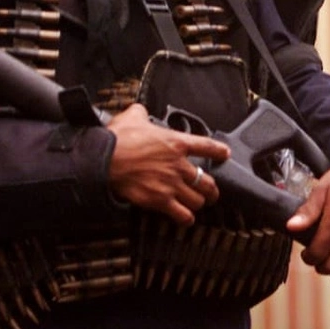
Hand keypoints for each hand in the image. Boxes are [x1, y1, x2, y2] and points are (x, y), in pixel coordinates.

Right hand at [106, 103, 229, 225]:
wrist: (105, 160)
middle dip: (211, 189)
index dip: (219, 151)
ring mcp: (171, 184)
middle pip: (208, 181)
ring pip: (198, 200)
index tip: (225, 155)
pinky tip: (186, 219)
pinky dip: (186, 218)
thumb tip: (139, 110)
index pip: (207, 146)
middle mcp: (179, 165)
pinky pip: (182, 214)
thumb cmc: (118, 138)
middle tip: (211, 192)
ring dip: (199, 203)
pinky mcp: (160, 201)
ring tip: (198, 204)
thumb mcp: (133, 116)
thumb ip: (141, 112)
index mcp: (176, 142)